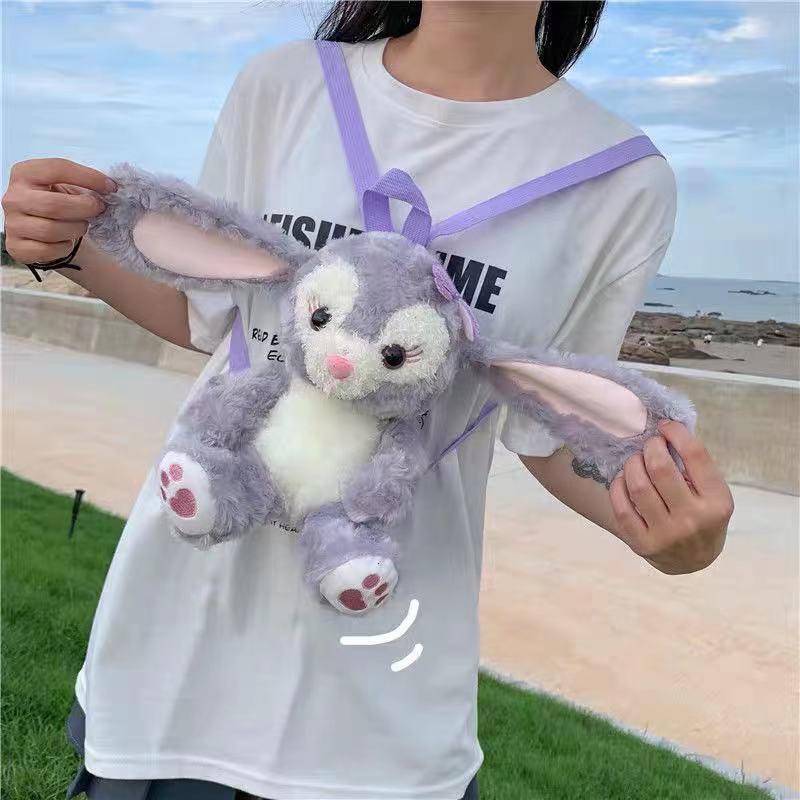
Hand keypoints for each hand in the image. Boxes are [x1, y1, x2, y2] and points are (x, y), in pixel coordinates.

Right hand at [2, 158, 115, 264]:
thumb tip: (109, 187)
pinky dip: (65, 246)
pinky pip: (49, 250)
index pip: (57, 169)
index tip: (111, 187)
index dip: (88, 177)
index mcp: (24, 174)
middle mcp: (13, 198)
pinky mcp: (17, 247)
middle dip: (85, 209)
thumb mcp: (67, 187)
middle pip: (54, 205)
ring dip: (76, 229)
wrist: (46, 231)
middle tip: (99, 209)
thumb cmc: (61, 204)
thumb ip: (84, 182)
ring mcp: (12, 224)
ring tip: (81, 225)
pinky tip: (66, 240)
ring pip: (52, 230)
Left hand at [609, 420, 732, 573]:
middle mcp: (693, 519)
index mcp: (717, 502)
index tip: (666, 426)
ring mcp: (666, 534)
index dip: (677, 433)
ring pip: (638, 486)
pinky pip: (621, 506)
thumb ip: (695, 467)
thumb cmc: (702, 516)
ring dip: (632, 464)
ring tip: (636, 460)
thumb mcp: (712, 494)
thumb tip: (666, 430)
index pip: (695, 456)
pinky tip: (623, 479)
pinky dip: (618, 486)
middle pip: (661, 468)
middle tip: (649, 444)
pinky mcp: (642, 544)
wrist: (693, 561)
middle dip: (651, 447)